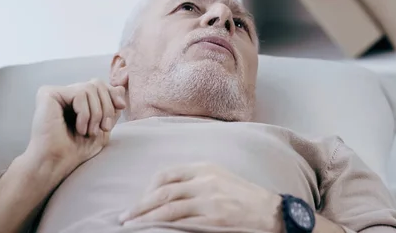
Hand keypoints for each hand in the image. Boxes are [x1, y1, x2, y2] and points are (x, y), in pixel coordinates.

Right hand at [26, 79, 125, 171]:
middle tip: (105, 127)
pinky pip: (79, 93)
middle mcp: (64, 93)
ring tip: (91, 131)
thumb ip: (111, 107)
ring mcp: (55, 92)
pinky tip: (79, 128)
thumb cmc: (78, 149)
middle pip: (97, 84)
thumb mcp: (103, 126)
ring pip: (90, 88)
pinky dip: (85, 113)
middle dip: (107, 106)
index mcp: (76, 100)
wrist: (58, 162)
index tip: (121, 107)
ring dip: (96, 113)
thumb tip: (121, 87)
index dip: (113, 94)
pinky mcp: (47, 93)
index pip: (100, 85)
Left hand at [118, 163, 282, 231]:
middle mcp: (205, 181)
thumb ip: (196, 180)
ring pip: (167, 208)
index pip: (167, 174)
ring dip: (145, 217)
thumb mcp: (220, 178)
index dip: (148, 188)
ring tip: (130, 225)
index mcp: (205, 168)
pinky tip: (152, 229)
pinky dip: (162, 226)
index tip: (140, 199)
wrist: (271, 212)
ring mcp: (209, 201)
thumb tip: (168, 190)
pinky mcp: (213, 219)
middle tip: (125, 216)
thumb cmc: (245, 196)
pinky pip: (181, 223)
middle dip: (140, 204)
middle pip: (163, 191)